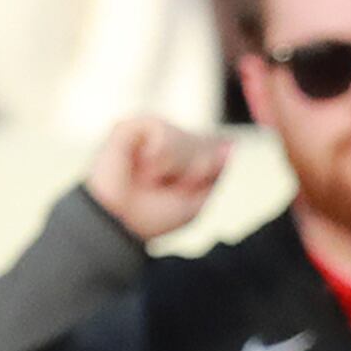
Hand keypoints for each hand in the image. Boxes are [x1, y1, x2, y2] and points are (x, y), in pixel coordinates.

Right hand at [85, 116, 229, 243]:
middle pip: (202, 141)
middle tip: (169, 187)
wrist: (118, 222)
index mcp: (182, 159)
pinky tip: (143, 167)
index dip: (209, 168)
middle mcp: (165, 142)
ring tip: (152, 179)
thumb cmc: (152, 217)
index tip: (190, 188)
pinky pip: (159, 128)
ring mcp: (147, 134)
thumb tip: (231, 145)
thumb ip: (215, 174)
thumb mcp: (195, 202)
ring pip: (183, 134)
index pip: (213, 146)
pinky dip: (158, 155)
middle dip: (193, 170)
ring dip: (175, 164)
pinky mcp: (128, 127)